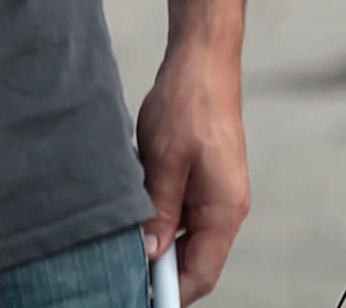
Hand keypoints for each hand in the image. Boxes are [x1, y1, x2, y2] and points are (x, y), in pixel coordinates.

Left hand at [138, 40, 249, 297]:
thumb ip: (160, 213)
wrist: (203, 60)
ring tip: (123, 239)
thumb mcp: (164, 161)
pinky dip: (161, 223)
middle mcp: (227, 208)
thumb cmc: (188, 104)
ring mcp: (218, 195)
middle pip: (195, 264)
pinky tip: (136, 211)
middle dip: (160, 274)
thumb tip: (150, 257)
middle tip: (118, 272)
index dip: (167, 294)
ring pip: (187, 242)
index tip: (132, 296)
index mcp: (224, 209)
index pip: (200, 276)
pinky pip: (184, 218)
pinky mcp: (207, 182)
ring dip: (158, 246)